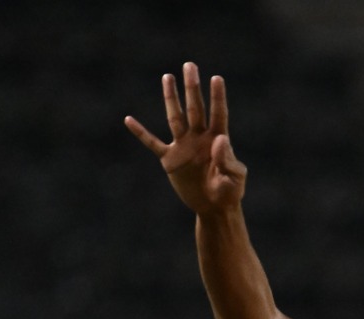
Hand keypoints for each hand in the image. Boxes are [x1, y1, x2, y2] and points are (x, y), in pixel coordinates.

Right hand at [125, 63, 245, 217]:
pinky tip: (128, 120)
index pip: (218, 114)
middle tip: (190, 65)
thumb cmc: (229, 193)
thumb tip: (220, 139)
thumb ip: (228, 159)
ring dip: (171, 98)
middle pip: (195, 109)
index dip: (217, 97)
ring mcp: (183, 146)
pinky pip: (152, 143)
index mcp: (218, 140)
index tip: (216, 78)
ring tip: (168, 77)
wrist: (214, 209)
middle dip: (192, 88)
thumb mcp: (234, 178)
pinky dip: (141, 133)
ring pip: (175, 118)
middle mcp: (199, 138)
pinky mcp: (170, 159)